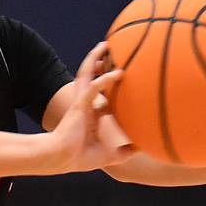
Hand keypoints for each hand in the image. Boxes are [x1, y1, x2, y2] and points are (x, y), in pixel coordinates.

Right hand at [50, 42, 134, 171]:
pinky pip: (92, 88)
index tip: (122, 78)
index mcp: (91, 116)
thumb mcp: (110, 155)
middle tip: (110, 50)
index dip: (110, 86)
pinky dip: (104, 80)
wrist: (61, 160)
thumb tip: (143, 148)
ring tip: (105, 45)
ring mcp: (81, 104)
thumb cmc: (79, 158)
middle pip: (91, 78)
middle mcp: (86, 106)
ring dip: (95, 59)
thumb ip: (126, 151)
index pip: (101, 96)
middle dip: (98, 64)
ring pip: (87, 75)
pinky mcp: (79, 106)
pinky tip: (117, 73)